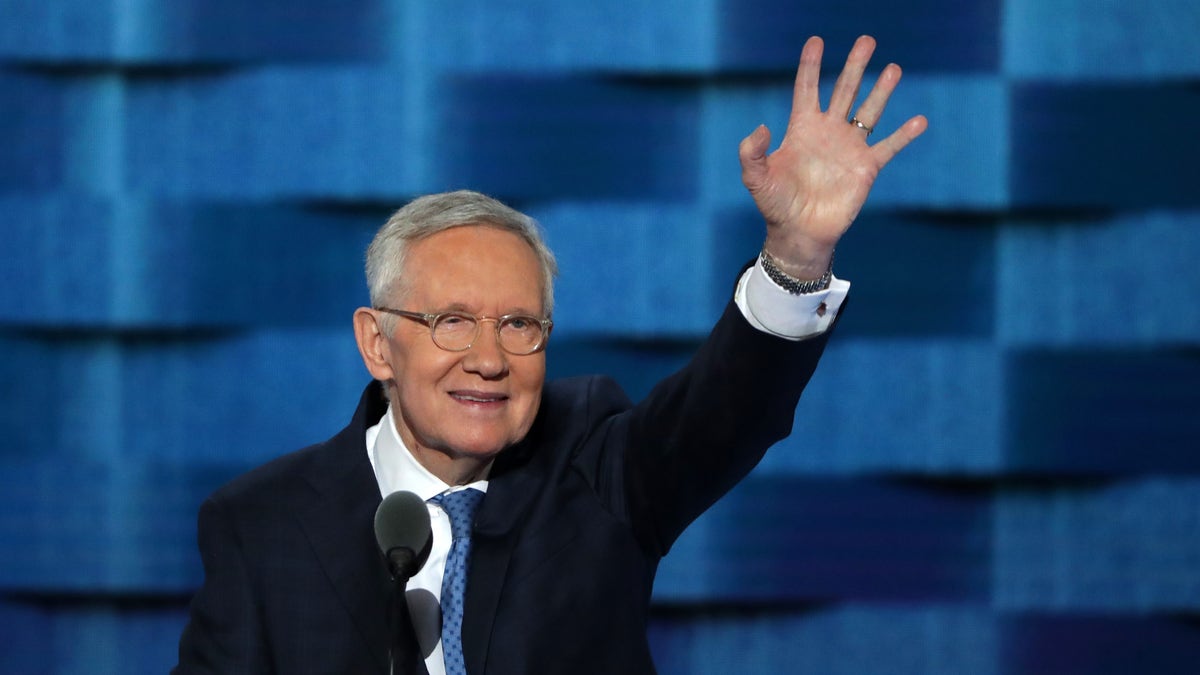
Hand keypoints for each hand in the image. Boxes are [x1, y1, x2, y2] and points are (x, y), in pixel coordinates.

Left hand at [738, 35, 927, 278]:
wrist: (799, 232)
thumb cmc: (775, 204)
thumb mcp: (755, 177)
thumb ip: (751, 152)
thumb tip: (762, 127)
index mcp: (802, 129)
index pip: (807, 89)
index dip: (810, 66)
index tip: (817, 41)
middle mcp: (828, 132)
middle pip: (844, 90)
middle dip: (855, 66)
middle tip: (867, 40)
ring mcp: (849, 148)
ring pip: (869, 111)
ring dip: (881, 90)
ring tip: (893, 68)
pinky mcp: (866, 168)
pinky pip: (889, 146)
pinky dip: (904, 135)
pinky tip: (919, 120)